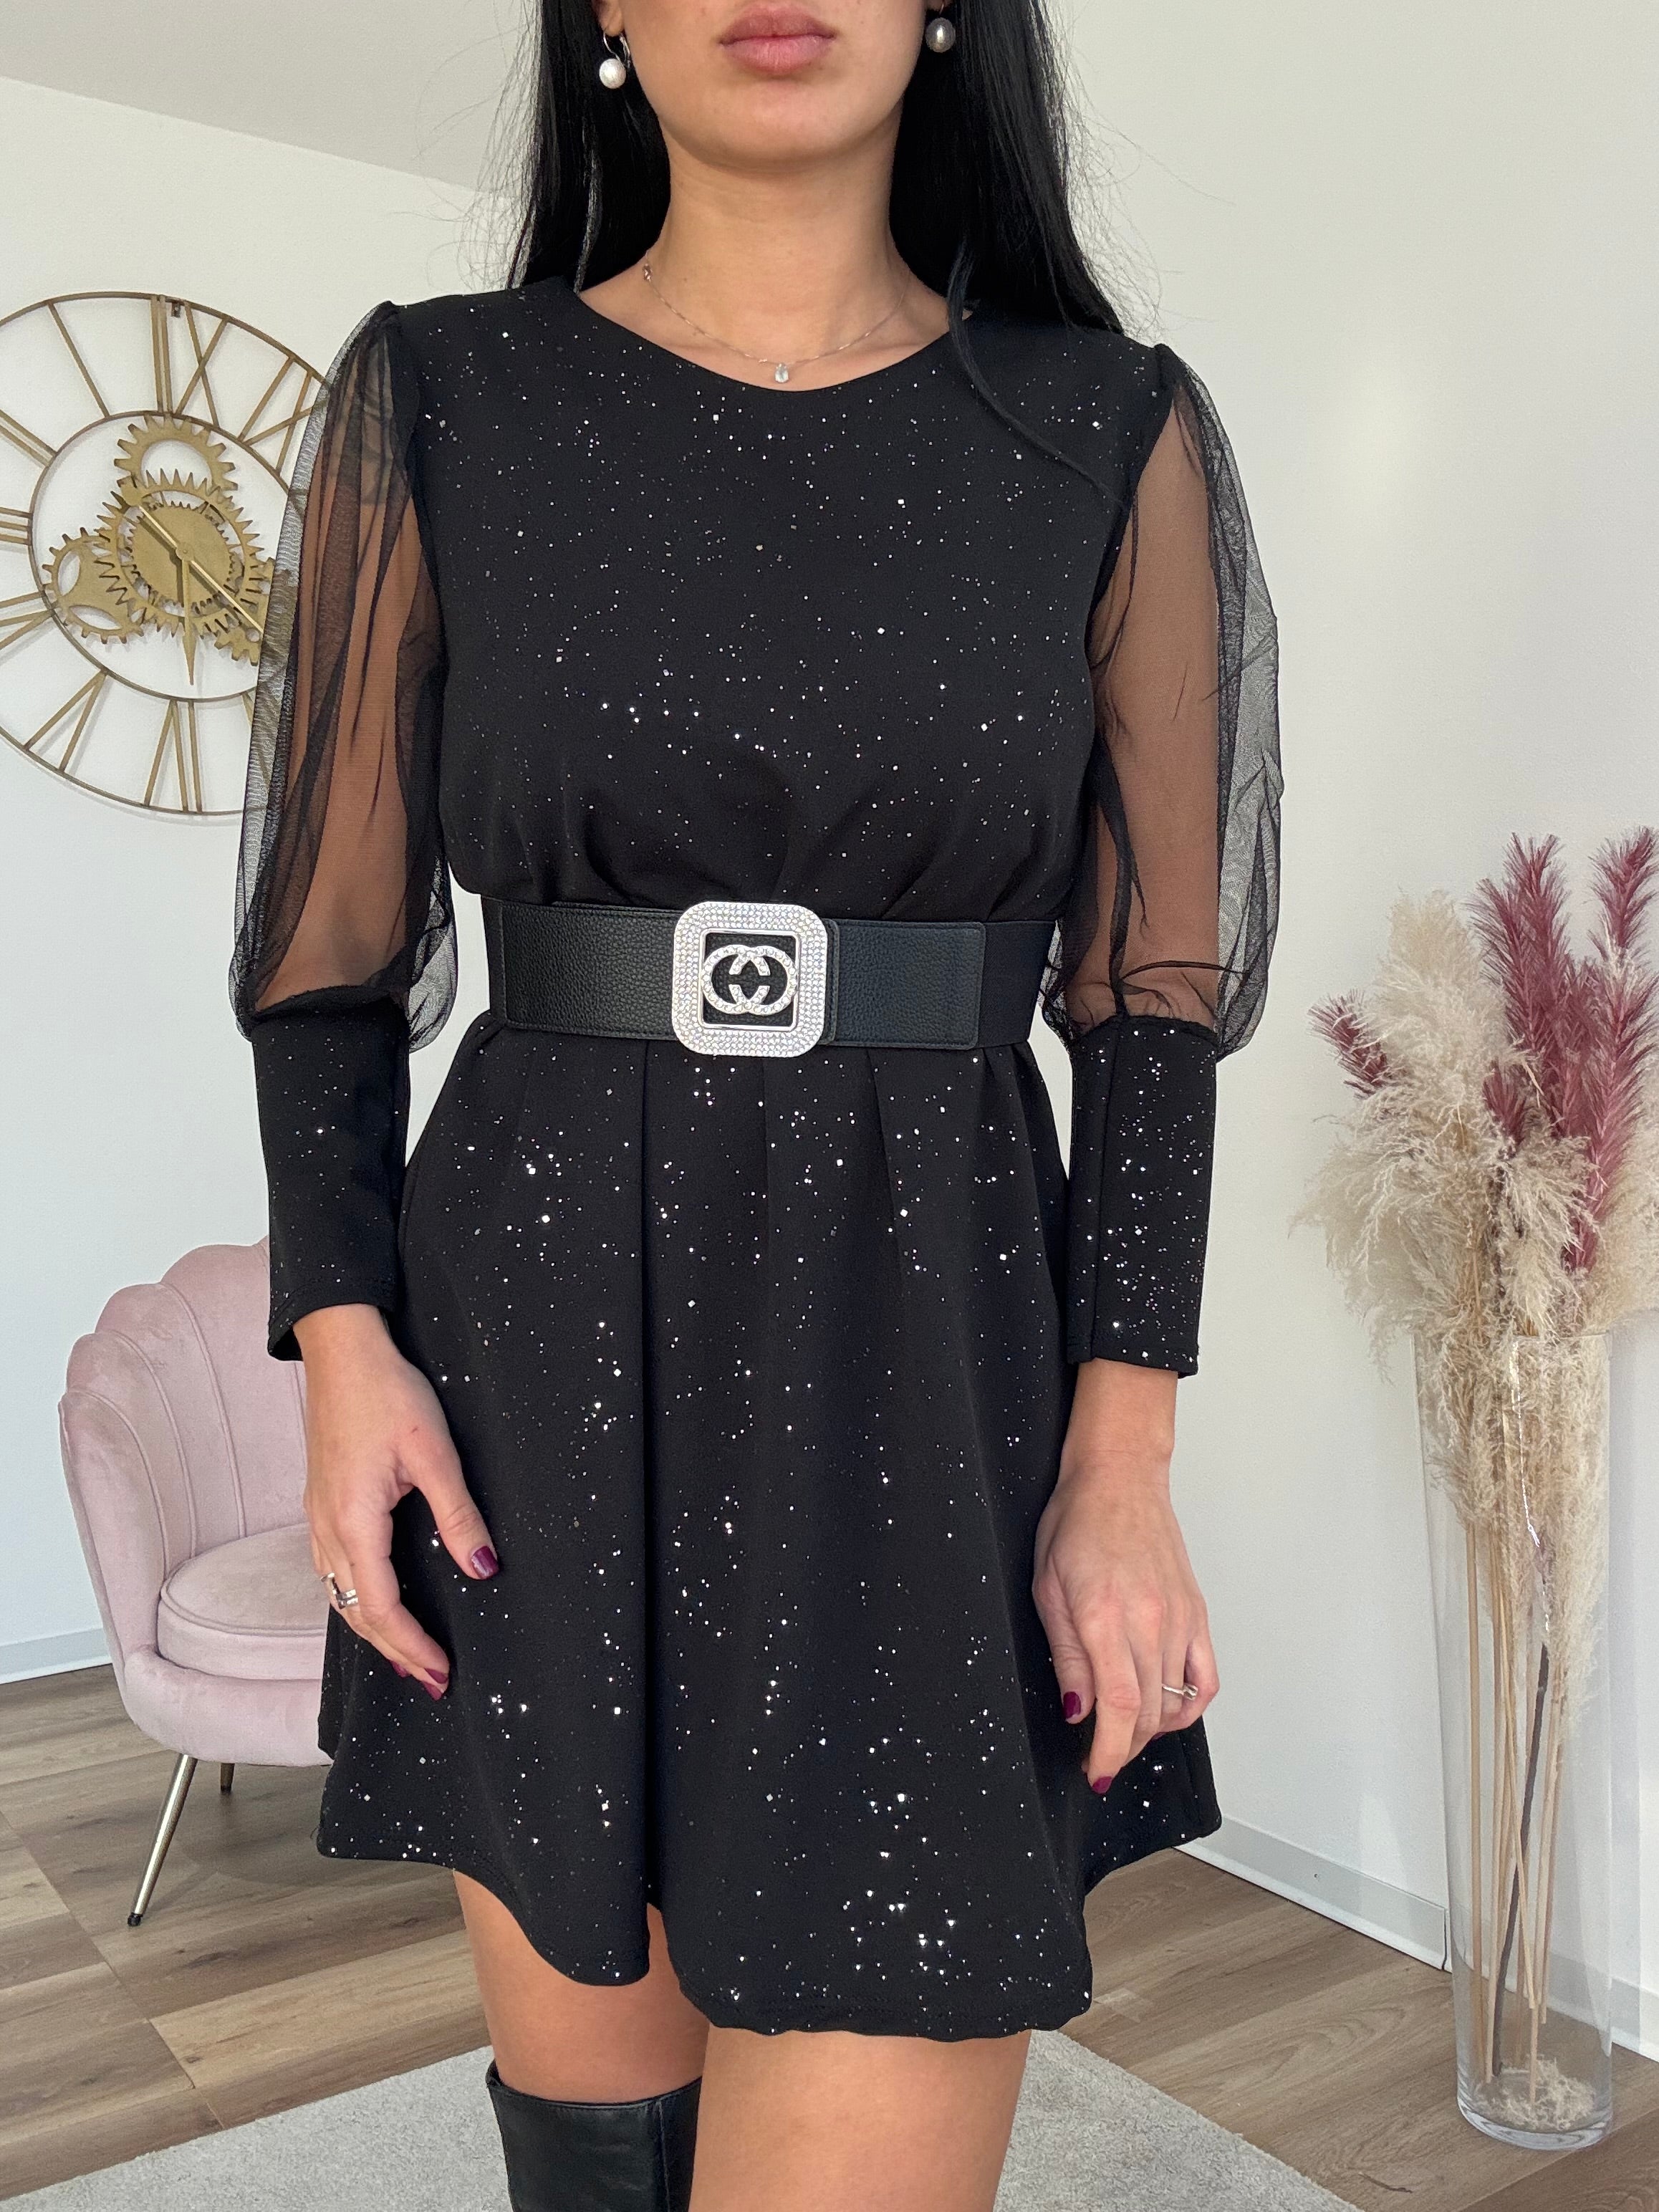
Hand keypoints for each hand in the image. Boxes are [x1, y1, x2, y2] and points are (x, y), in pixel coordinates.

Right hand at [293, 1303, 497, 1695]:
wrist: (341, 1349)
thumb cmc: (387, 1392)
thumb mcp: (434, 1453)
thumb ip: (458, 1515)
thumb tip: (482, 1570)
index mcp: (352, 1521)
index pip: (382, 1606)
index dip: (412, 1646)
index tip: (442, 1672)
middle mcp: (326, 1527)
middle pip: (355, 1611)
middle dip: (394, 1651)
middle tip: (432, 1679)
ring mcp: (317, 1515)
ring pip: (339, 1594)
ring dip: (373, 1629)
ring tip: (409, 1655)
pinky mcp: (321, 1501)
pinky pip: (333, 1570)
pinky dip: (357, 1599)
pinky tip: (377, 1602)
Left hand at [1031, 1358, 1217, 1792]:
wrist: (1118, 1477)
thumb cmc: (1076, 1522)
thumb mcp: (1048, 1589)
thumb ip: (1065, 1655)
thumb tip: (1077, 1710)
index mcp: (1104, 1616)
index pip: (1117, 1707)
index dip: (1109, 1751)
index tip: (1096, 1772)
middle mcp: (1148, 1622)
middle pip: (1146, 1713)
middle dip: (1122, 1747)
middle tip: (1100, 1756)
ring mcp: (1179, 1619)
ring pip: (1174, 1702)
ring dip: (1149, 1731)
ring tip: (1124, 1735)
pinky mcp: (1196, 1613)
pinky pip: (1206, 1678)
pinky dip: (1191, 1707)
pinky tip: (1167, 1713)